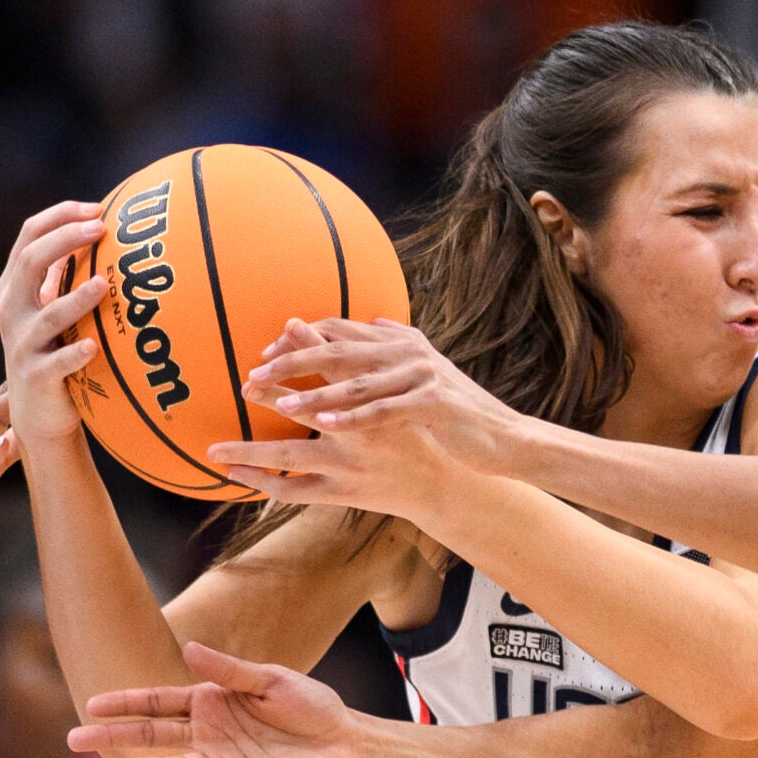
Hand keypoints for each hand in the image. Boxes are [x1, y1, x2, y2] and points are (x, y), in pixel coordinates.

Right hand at [0, 201, 108, 457]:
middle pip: (31, 261)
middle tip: (101, 229)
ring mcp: (22, 344)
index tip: (97, 208)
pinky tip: (95, 347)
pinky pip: (57, 364)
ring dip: (76, 298)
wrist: (38, 414)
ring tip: (103, 285)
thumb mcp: (52, 309)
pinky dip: (75, 354)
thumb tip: (99, 231)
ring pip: (47, 314)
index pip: (29, 237)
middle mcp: (12, 310)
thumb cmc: (53, 352)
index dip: (60, 217)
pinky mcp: (36, 377)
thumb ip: (63, 276)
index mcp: (15, 287)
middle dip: (65, 239)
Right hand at [70, 642, 365, 757]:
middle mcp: (208, 735)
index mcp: (208, 703)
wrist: (345, 742)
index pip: (157, 703)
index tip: (91, 703)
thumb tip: (187, 648)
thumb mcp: (270, 680)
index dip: (125, 703)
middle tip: (75, 740)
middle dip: (115, 738)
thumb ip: (229, 670)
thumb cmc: (309, 707)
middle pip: (153, 736)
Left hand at [206, 318, 525, 512]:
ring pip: (356, 383)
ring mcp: (420, 375)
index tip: (264, 356)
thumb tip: (376, 320)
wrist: (503, 436)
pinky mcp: (432, 402)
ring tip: (279, 403)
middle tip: (255, 377)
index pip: (339, 332)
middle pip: (338, 352)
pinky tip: (323, 426)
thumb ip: (398, 346)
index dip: (300, 341)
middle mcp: (407, 351)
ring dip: (314, 393)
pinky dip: (352, 417)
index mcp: (400, 342)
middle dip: (293, 363)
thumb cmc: (457, 412)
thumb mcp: (426, 374)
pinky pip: (383, 411)